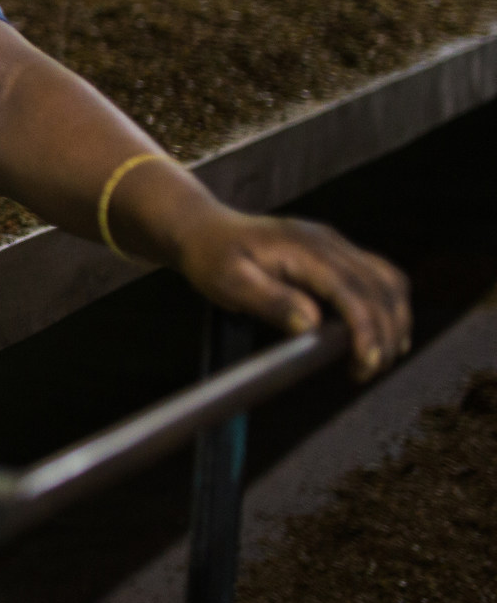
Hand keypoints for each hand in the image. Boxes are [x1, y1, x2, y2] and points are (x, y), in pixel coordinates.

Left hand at [170, 208, 410, 379]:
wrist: (205, 231)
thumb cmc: (212, 258)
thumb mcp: (228, 282)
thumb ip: (270, 301)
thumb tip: (310, 325)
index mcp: (303, 248)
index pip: (351, 290)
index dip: (366, 328)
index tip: (367, 363)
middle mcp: (328, 242)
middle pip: (380, 287)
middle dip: (385, 333)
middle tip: (368, 371)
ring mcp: (336, 244)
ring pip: (389, 280)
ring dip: (395, 320)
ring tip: (379, 359)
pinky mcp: (338, 253)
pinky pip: (379, 277)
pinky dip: (389, 306)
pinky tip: (379, 334)